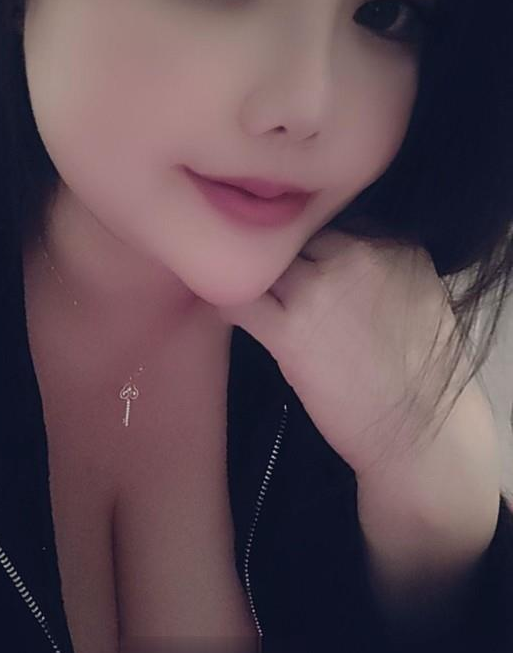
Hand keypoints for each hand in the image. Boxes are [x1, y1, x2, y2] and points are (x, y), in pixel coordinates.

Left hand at [216, 228, 501, 584]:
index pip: (334, 223)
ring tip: (248, 297)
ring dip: (255, 280)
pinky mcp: (289, 331)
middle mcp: (358, 255)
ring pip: (266, 264)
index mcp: (395, 245)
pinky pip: (240, 301)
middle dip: (286, 262)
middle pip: (297, 239)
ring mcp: (320, 289)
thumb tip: (344, 257)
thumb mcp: (421, 297)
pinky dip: (229, 305)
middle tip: (277, 287)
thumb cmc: (423, 373)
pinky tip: (230, 314)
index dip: (313, 248)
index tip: (306, 269)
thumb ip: (385, 267)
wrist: (419, 429)